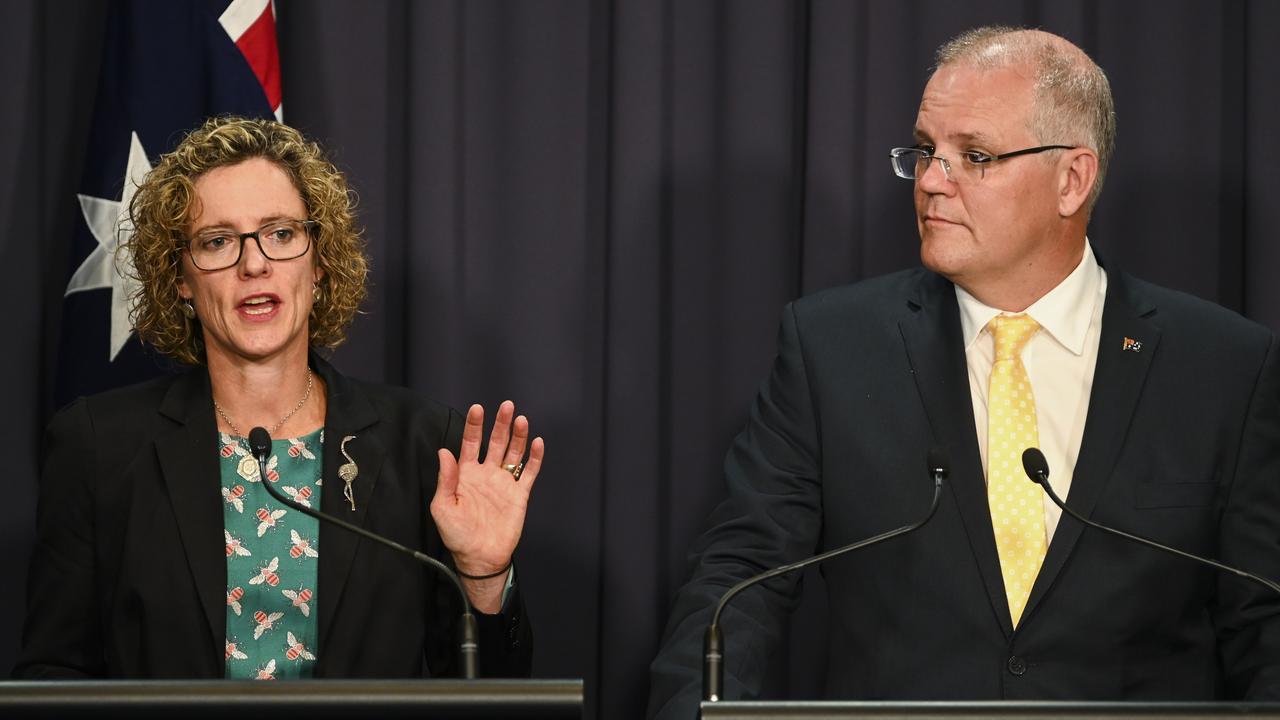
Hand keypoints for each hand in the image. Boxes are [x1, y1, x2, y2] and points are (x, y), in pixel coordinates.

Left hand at [431, 401, 543, 582]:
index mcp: (466, 474)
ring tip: (521, 420)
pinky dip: (534, 458)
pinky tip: (536, 443)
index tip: (478, 409)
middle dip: (501, 424)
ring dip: (518, 436)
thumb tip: (444, 452)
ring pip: (513, 453)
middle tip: (506, 406)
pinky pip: (529, 473)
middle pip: (496, 442)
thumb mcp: (442, 507)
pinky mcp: (519, 495)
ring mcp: (504, 483)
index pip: (471, 443)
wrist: (480, 558)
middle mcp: (486, 474)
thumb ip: (446, 479)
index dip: (474, 426)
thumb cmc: (457, 535)